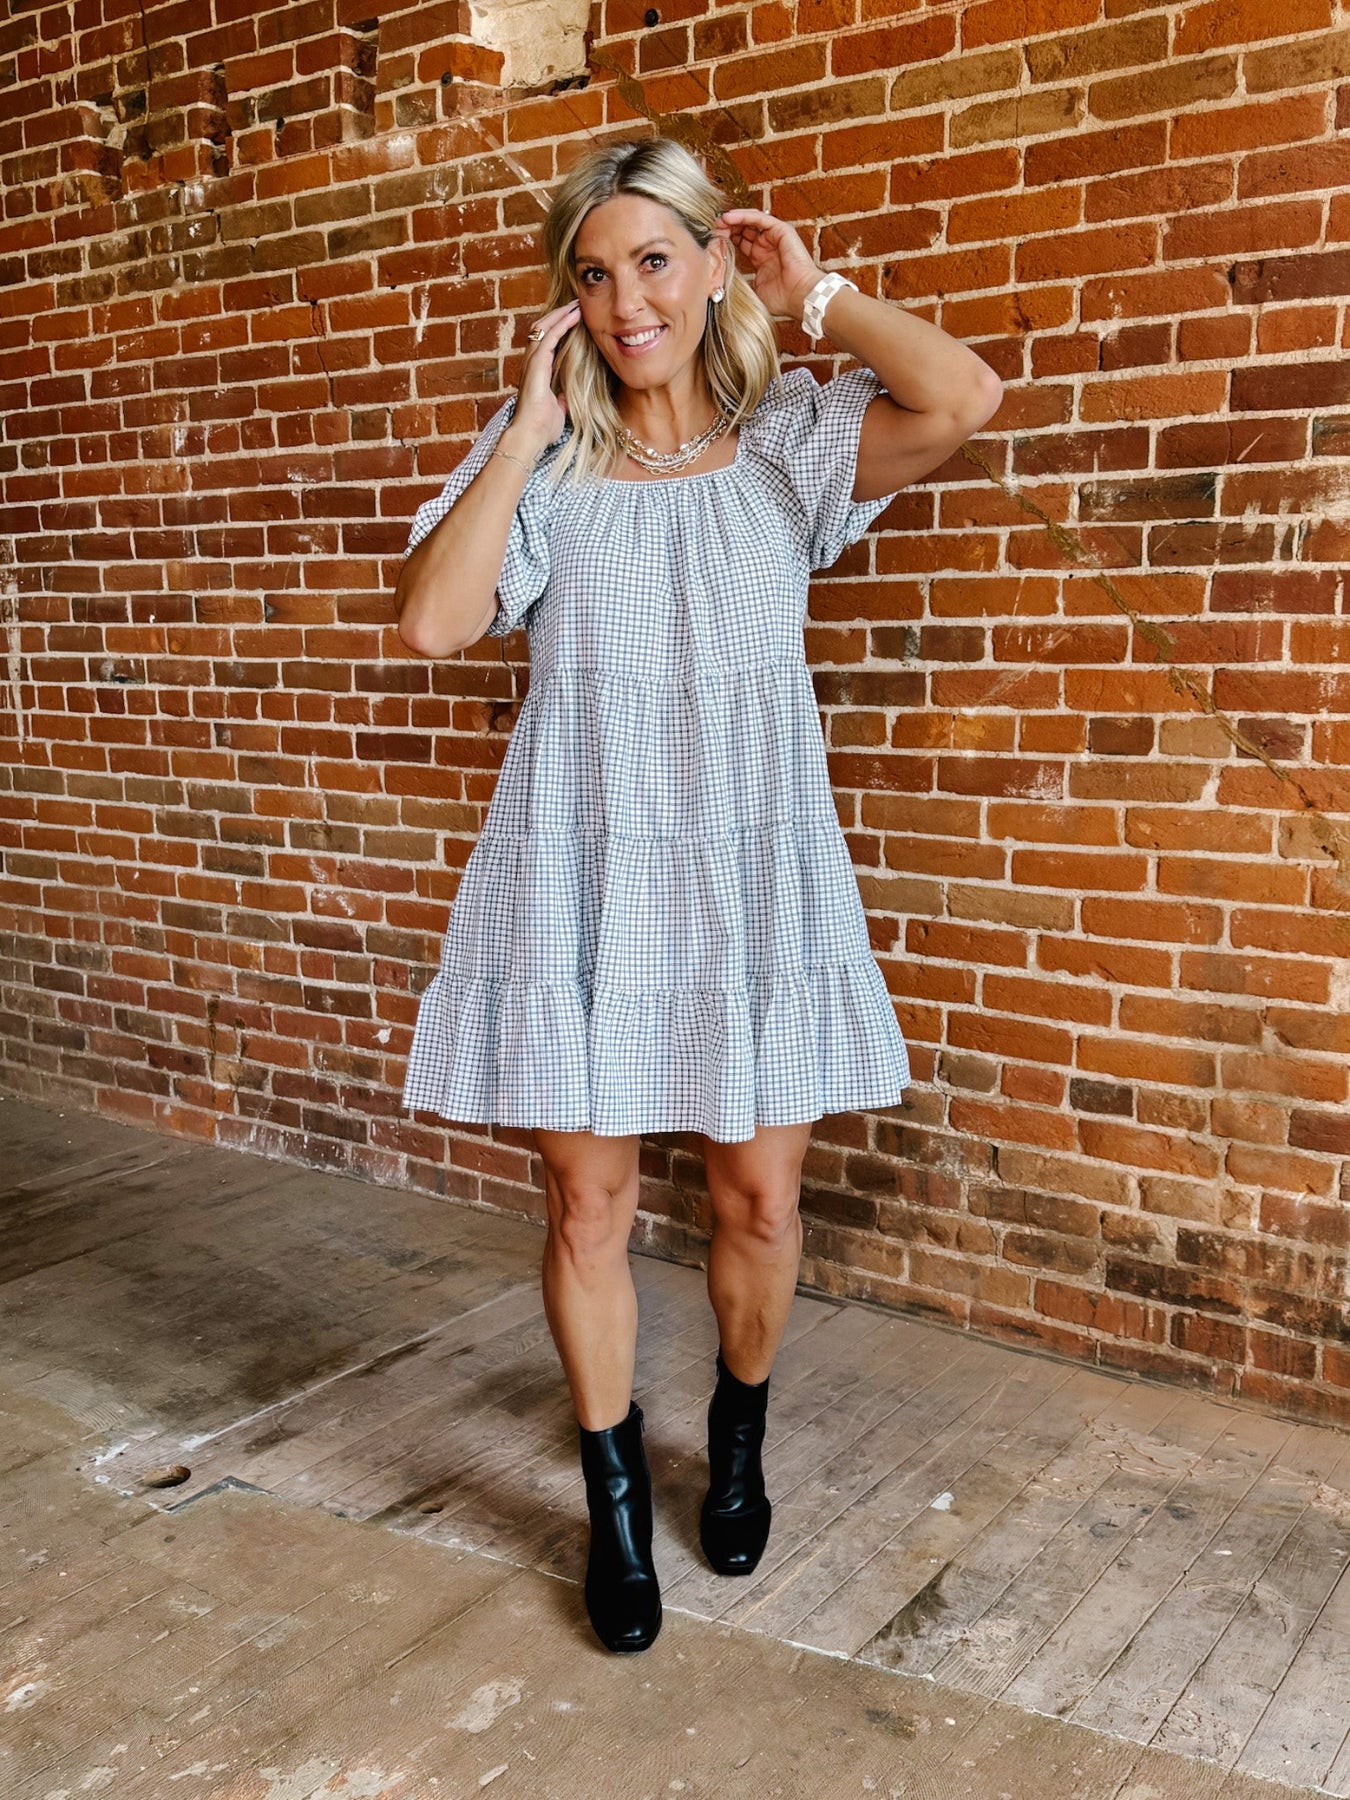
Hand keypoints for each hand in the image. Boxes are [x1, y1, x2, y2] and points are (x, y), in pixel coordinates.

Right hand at [508, 300, 580, 453]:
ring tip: (575, 304)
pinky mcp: (536, 363)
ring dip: (560, 314)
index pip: (546, 342)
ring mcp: (531, 362)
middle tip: (575, 305)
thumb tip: (569, 397)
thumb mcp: (559, 410)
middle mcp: (530, 363)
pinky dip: (562, 323)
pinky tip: (574, 315)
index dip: (558, 329)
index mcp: (536, 372)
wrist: (532, 435)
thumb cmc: (543, 428)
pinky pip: (550, 336)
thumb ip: (563, 399)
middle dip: (558, 315)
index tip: (573, 320)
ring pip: (544, 328)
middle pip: (542, 329)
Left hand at [715, 208, 821, 321]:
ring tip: (719, 221)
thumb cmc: (782, 299)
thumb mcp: (754, 290)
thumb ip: (741, 283)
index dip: (726, 240)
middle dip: (727, 228)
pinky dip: (744, 215)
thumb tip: (722, 284)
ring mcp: (775, 237)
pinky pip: (759, 218)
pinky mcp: (782, 230)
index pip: (741, 243)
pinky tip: (729, 217)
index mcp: (761, 259)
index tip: (712, 240)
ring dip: (733, 219)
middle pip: (744, 230)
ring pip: (750, 221)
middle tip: (713, 228)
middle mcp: (768, 246)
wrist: (800, 297)